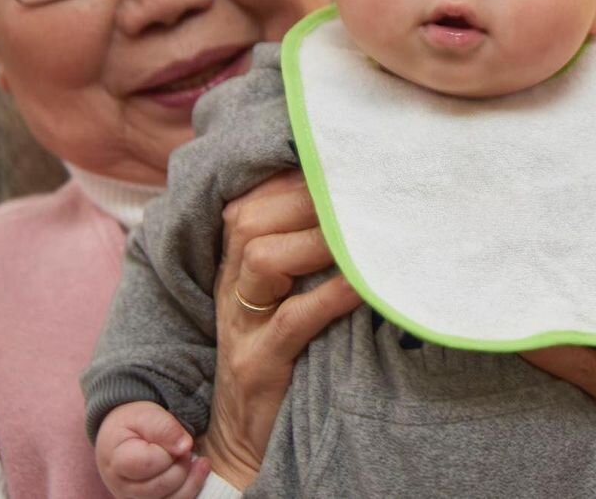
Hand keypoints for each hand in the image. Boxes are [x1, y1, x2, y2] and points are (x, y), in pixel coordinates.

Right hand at [95, 400, 210, 498]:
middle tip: (184, 447)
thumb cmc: (131, 425)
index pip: (150, 463)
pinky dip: (190, 489)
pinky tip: (196, 472)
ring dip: (190, 479)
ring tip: (196, 459)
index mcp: (117, 461)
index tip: (176, 436)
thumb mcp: (145, 415)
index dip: (169, 450)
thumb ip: (165, 427)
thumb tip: (185, 446)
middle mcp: (122, 488)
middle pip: (162, 485)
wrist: (118, 439)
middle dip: (181, 464)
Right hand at [197, 171, 361, 488]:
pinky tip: (365, 287)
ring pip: (262, 258)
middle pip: (252, 218)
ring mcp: (240, 325)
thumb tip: (359, 200)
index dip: (295, 174)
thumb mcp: (284, 291)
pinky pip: (292, 321)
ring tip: (359, 235)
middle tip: (359, 192)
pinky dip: (330, 297)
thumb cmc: (282, 349)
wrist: (246, 436)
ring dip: (317, 240)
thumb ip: (305, 247)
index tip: (342, 159)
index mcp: (235, 260)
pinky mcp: (257, 366)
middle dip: (307, 197)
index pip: (254, 197)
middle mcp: (230, 284)